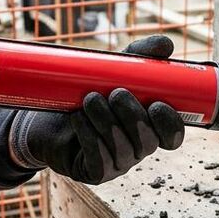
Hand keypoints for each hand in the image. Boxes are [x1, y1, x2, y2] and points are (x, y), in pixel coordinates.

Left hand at [8, 36, 185, 184]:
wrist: (46, 115)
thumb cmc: (86, 92)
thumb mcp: (114, 70)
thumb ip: (141, 57)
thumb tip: (166, 45)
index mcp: (149, 127)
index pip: (172, 136)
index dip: (170, 125)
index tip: (157, 104)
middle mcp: (137, 148)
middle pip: (148, 142)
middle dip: (133, 116)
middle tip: (116, 92)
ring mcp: (117, 164)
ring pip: (122, 150)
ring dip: (106, 122)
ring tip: (90, 99)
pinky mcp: (95, 172)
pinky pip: (99, 161)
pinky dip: (89, 136)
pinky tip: (78, 119)